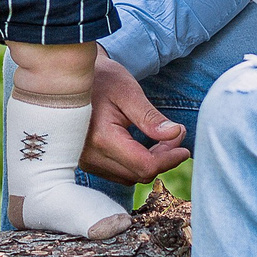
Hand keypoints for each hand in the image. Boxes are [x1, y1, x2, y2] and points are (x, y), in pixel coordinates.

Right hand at [81, 53, 190, 183]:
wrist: (72, 79)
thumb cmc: (101, 79)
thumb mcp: (128, 92)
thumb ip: (150, 117)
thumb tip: (175, 134)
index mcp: (102, 138)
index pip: (144, 165)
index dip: (169, 160)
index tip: (185, 148)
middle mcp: (91, 156)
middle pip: (139, 173)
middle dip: (163, 159)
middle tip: (175, 135)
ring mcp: (86, 161)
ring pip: (129, 177)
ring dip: (149, 162)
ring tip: (160, 138)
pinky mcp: (87, 161)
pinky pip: (118, 173)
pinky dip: (135, 163)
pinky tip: (142, 144)